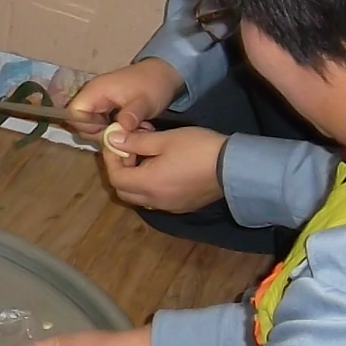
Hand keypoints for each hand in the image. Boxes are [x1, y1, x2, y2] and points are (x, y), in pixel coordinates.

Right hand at [71, 58, 183, 129]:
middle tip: (124, 135)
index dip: (87, 127)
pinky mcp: (107, 108)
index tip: (109, 132)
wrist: (166, 75)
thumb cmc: (153, 84)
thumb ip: (131, 115)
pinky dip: (114, 130)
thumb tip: (120, 128)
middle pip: (81, 123)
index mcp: (95, 91)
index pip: (74, 113)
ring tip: (131, 131)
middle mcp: (93, 96)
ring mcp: (99, 102)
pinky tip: (131, 130)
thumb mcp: (145, 102)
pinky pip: (102, 124)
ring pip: (92, 126)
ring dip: (110, 134)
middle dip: (101, 134)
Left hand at [98, 123, 227, 214]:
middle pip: (124, 190)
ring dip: (135, 178)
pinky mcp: (182, 206)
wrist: (233, 166)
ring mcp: (169, 206)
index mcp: (148, 185)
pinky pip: (155, 199)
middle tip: (129, 148)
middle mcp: (155, 201)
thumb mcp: (164, 139)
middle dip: (120, 169)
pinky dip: (150, 185)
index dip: (111, 158)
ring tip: (146, 155)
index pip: (115, 177)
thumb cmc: (197, 148)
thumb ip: (135, 141)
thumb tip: (113, 140)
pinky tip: (161, 167)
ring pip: (139, 197)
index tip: (117, 141)